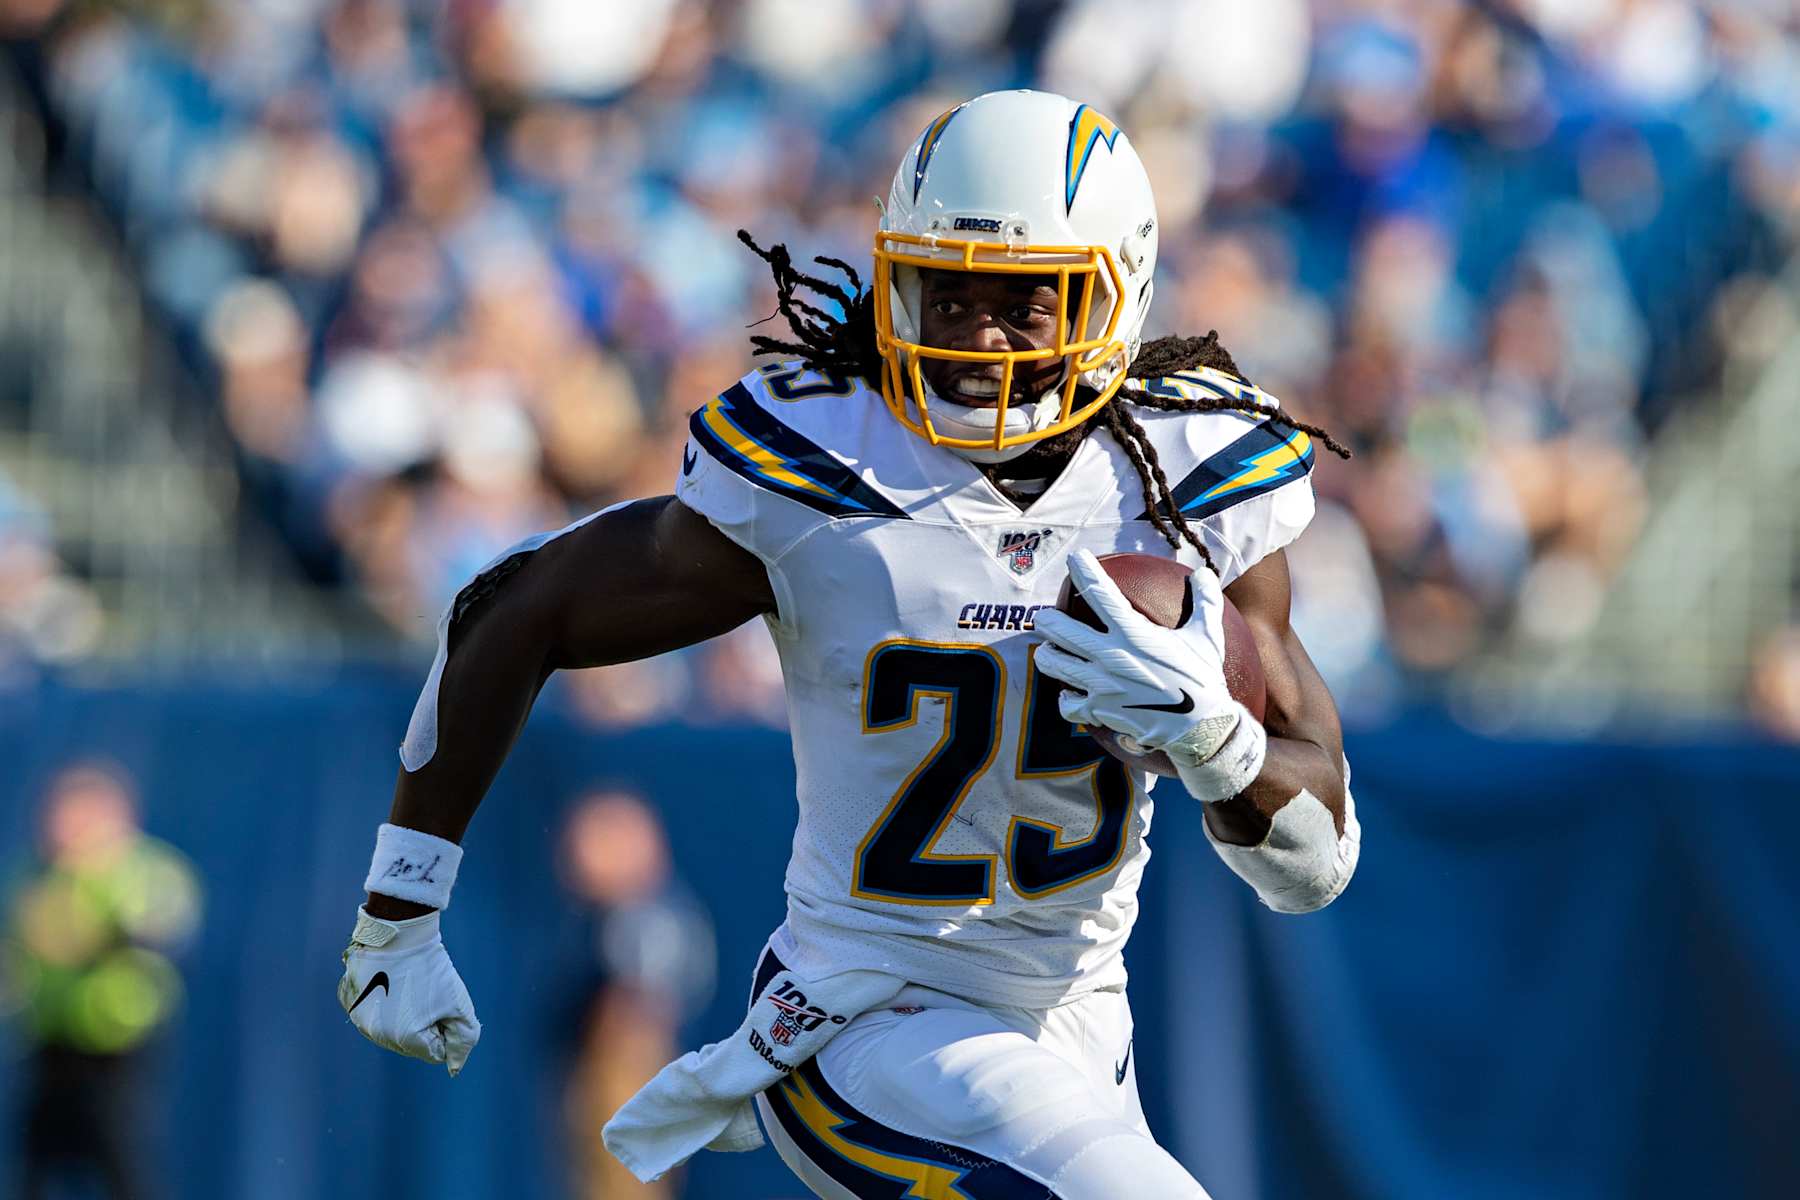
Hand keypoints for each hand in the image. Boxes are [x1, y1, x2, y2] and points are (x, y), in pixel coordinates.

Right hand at [338, 907, 479, 1075]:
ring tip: (407, 986)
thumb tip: (455, 1068)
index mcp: (405, 1038)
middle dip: (425, 1025)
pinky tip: (390, 981)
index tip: (441, 1003)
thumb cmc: (432, 969)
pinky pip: (374, 1013)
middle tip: (426, 993)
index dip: (444, 1028)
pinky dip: (385, 1003)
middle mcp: (376, 1034)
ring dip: (404, 1017)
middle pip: (412, 1044)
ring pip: (391, 1031)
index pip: (435, 1052)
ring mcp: (359, 1019)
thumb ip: (463, 1040)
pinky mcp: (349, 1002)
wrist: (399, 932)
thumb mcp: (458, 1005)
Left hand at [1034, 550, 1264, 800]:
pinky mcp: (1099, 711)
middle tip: (1046, 618)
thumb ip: (1204, 602)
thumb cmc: (1203, 679)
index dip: (1084, 571)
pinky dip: (1065, 699)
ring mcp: (1101, 685)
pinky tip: (1069, 694)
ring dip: (1048, 656)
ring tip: (1049, 652)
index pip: (1100, 593)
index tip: (1075, 558)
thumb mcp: (1207, 636)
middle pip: (1060, 630)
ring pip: (1054, 665)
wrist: (1200, 728)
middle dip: (1047, 621)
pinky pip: (1067, 704)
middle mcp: (1110, 656)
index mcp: (1133, 633)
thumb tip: (1204, 573)